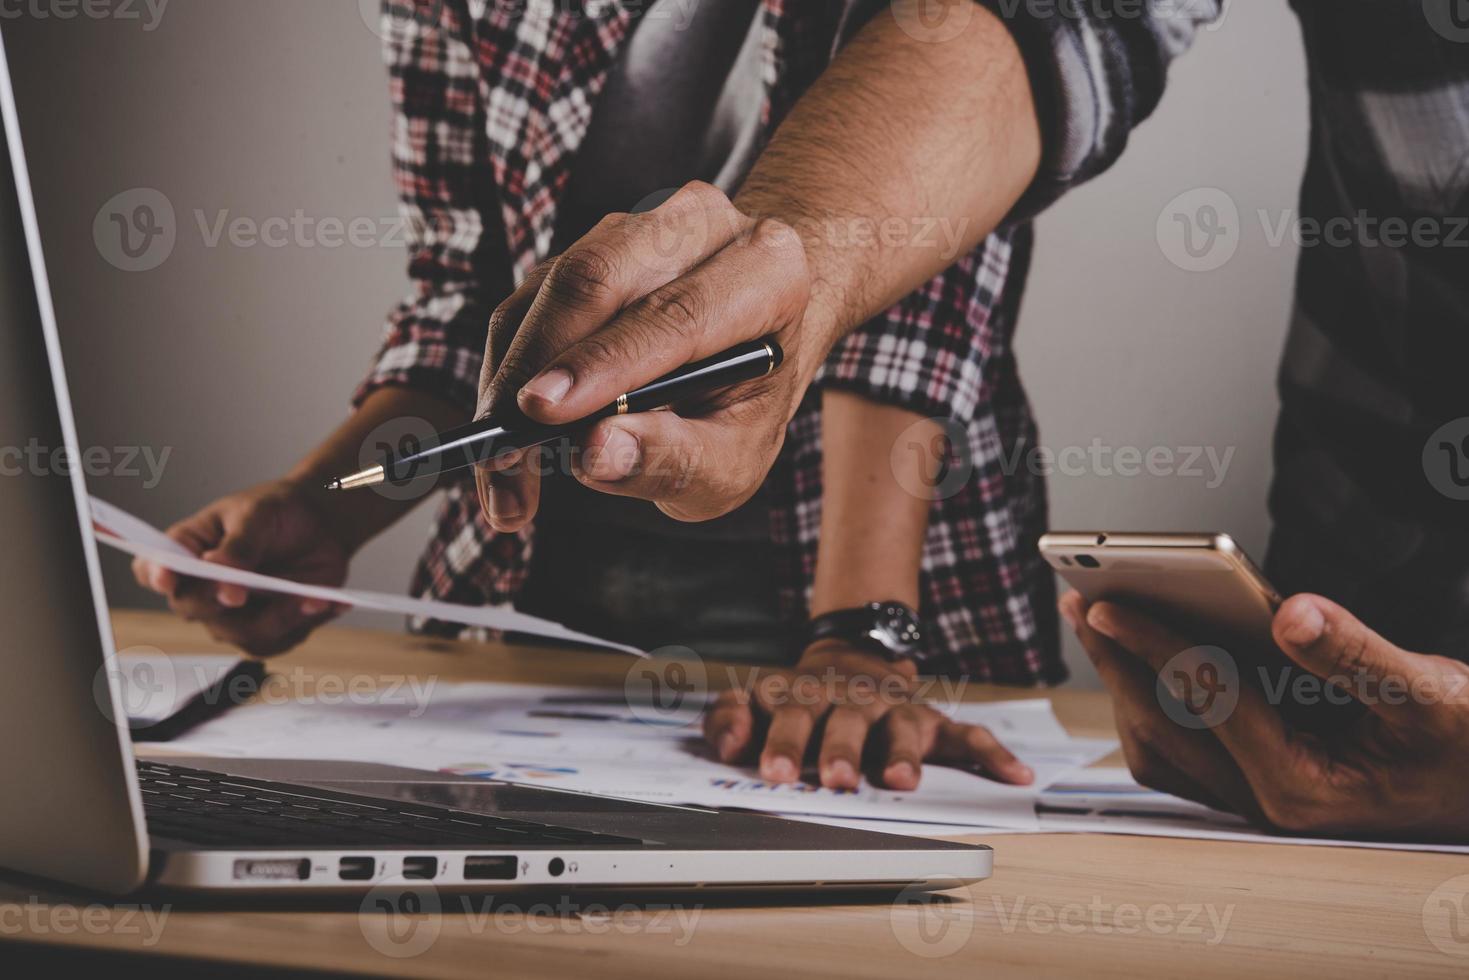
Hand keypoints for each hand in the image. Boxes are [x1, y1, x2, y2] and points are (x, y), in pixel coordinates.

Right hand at [132, 480, 349, 656]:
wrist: (321, 525)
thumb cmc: (278, 512)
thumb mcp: (258, 514)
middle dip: (217, 600)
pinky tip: (321, 602)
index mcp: (187, 552)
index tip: (167, 578)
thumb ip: (238, 543)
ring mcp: (234, 615)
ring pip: (240, 634)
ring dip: (274, 617)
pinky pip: (278, 642)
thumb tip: (217, 568)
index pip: (153, 568)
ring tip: (306, 596)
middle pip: (193, 608)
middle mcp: (203, 590)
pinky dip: (302, 623)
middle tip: (240, 590)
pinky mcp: (267, 630)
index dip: (156, 575)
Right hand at [474, 181, 815, 529]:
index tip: (540, 413)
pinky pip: (528, 299)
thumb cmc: (747, 406)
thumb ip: (675, 462)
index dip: (604, 361)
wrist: (755, 344)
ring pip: (551, 285)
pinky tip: (507, 436)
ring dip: (511, 378)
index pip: (678, 312)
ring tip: (501, 470)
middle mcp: (702, 228)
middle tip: (500, 454)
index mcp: (769, 272)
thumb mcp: (732, 462)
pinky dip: (507, 371)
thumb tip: (596, 454)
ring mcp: (639, 225)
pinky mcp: (586, 245)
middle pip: (598, 277)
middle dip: (535, 367)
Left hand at [702, 640, 1034, 789]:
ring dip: (903, 753)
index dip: (780, 745)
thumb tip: (724, 746)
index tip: (771, 773)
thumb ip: (729, 719)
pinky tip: (1015, 773)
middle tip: (834, 779)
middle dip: (840, 752)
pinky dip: (993, 754)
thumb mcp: (756, 699)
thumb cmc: (799, 697)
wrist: (851, 656)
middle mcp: (852, 702)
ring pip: (903, 729)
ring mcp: (895, 710)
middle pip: (845, 724)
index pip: (789, 719)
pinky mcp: (932, 721)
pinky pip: (968, 736)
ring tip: (902, 779)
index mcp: (805, 698)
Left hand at [1061, 591, 1468, 841]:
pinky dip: (1149, 697)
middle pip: (1160, 725)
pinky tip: (1137, 649)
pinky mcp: (1249, 779)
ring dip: (1122, 681)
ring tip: (1094, 619)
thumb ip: (1358, 655)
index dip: (1152, 645)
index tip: (1107, 604)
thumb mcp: (1431, 694)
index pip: (1205, 702)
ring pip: (1158, 744)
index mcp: (1299, 786)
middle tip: (1078, 602)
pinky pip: (1177, 745)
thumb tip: (1291, 613)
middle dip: (1115, 661)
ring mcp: (1251, 795)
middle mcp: (1264, 801)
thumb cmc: (1463, 743)